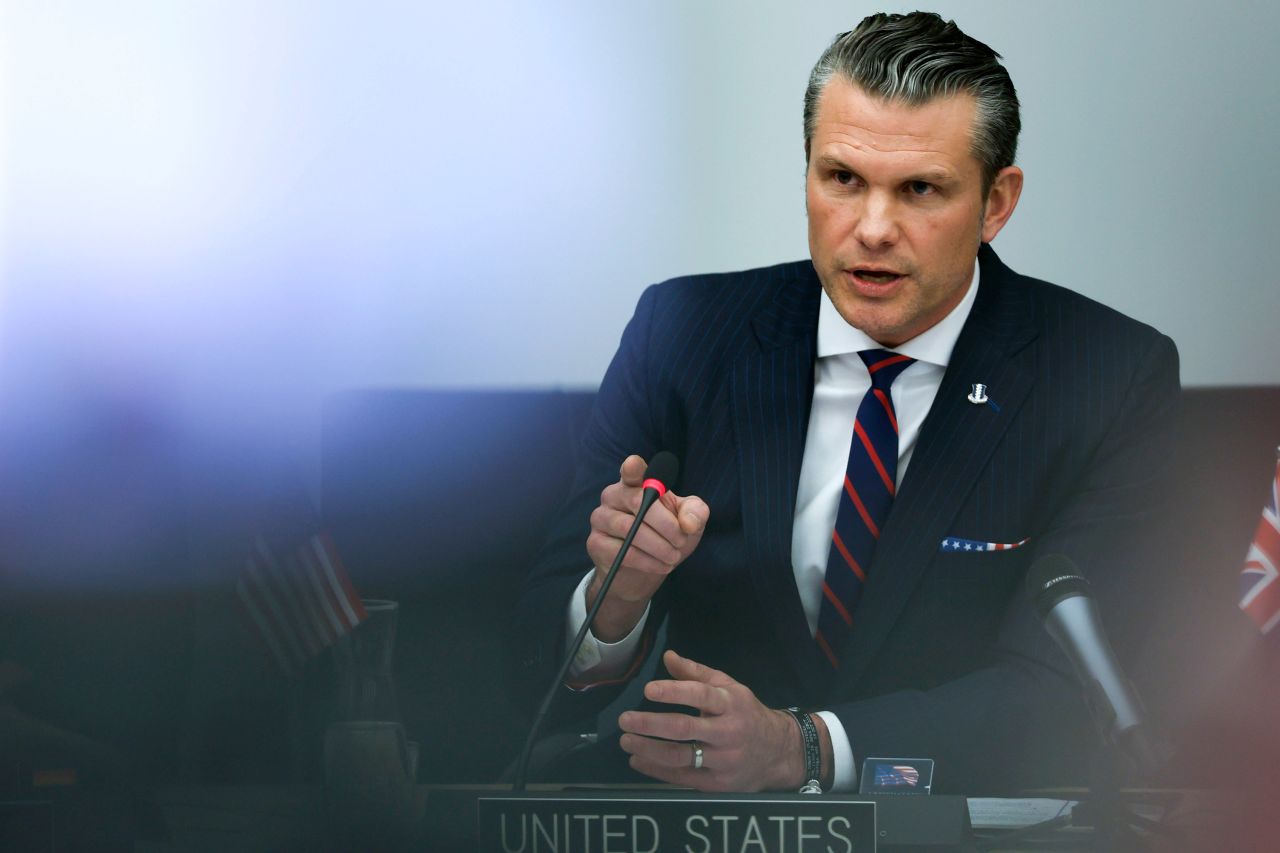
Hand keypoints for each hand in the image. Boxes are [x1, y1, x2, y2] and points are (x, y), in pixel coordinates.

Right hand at [585, 456, 708, 640]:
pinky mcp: (596, 543)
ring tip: (673, 556)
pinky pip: (624, 552)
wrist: (644, 573)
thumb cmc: (666, 538)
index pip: (632, 470)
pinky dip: (648, 561)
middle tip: (681, 540)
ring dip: (659, 546)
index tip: (634, 466)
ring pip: (630, 529)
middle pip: (638, 502)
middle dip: (666, 524)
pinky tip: (661, 565)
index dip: (632, 467)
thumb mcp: (688, 522)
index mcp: (635, 483)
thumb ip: (695, 513)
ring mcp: (601, 518)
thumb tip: (688, 523)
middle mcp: (614, 495)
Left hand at [617, 650, 809, 791]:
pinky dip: (656, 770)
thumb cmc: (746, 713)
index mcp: (730, 703)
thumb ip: (696, 673)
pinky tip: (638, 761)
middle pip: (685, 729)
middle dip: (651, 725)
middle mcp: (728, 732)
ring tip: (626, 741)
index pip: (700, 695)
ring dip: (648, 750)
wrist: (778, 752)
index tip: (648, 690)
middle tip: (624, 720)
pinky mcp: (717, 783)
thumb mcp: (729, 687)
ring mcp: (723, 761)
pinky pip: (682, 778)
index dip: (674, 692)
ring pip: (680, 757)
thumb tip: (668, 656)